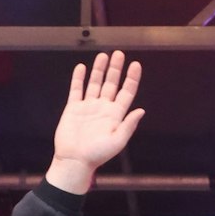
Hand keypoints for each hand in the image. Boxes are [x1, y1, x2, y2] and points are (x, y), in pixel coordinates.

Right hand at [45, 51, 145, 194]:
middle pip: (111, 84)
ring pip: (95, 83)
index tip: (135, 65)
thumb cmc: (97, 155)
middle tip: (119, 54)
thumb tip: (141, 110)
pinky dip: (78, 78)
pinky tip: (82, 67)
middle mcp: (103, 108)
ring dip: (99, 69)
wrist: (74, 161)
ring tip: (103, 55)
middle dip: (116, 69)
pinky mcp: (73, 108)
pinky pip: (77, 90)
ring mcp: (88, 107)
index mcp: (115, 115)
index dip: (132, 78)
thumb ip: (129, 125)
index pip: (126, 92)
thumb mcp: (117, 142)